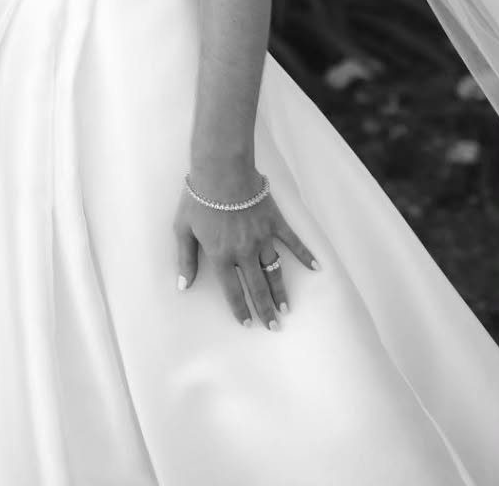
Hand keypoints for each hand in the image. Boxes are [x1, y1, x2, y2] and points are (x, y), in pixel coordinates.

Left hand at [174, 178, 317, 329]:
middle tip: (273, 326)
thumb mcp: (183, 229)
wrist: (221, 171)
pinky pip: (293, 242)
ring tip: (286, 308)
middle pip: (257, 287)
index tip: (247, 324)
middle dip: (265, 309)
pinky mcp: (274, 222)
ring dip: (280, 291)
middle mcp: (244, 252)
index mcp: (221, 255)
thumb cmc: (198, 198)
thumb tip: (183, 285)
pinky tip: (316, 267)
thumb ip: (185, 259)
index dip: (240, 309)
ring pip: (274, 271)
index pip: (232, 290)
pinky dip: (305, 254)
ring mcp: (262, 238)